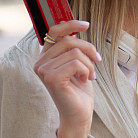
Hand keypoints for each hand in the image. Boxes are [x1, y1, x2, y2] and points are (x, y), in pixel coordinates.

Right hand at [32, 20, 101, 137]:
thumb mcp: (77, 62)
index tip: (86, 24)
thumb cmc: (79, 89)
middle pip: (68, 40)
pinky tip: (85, 80)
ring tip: (90, 75)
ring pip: (74, 52)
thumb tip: (75, 26)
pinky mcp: (51, 78)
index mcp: (45, 57)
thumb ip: (72, 47)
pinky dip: (86, 70)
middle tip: (97, 60)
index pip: (54, 32)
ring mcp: (44, 70)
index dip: (70, 24)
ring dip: (89, 63)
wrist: (79, 113)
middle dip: (88, 49)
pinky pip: (76, 63)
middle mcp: (40, 63)